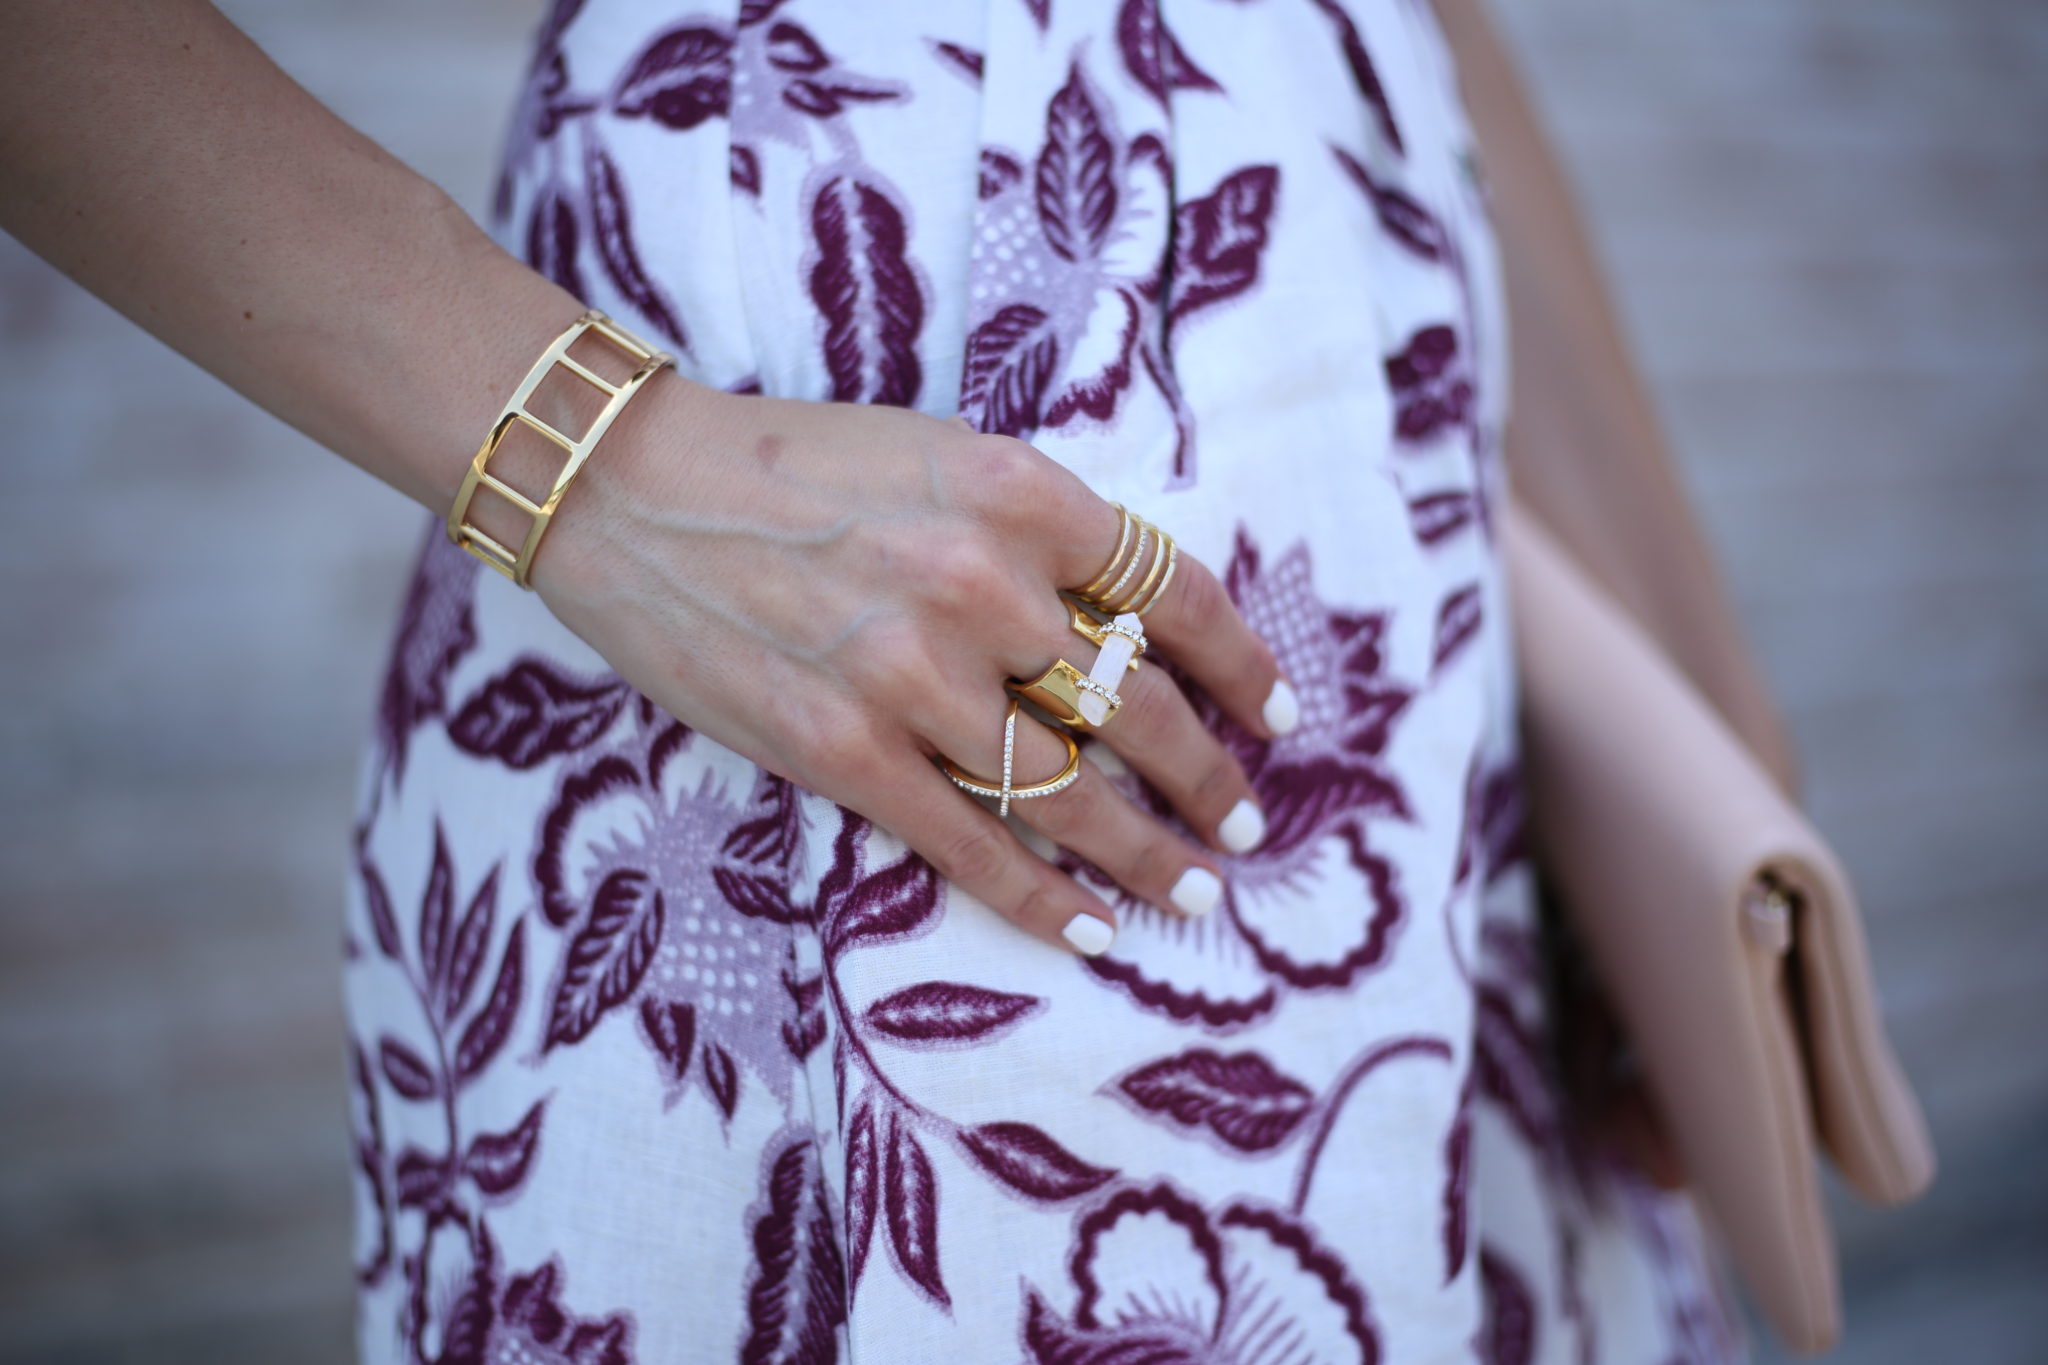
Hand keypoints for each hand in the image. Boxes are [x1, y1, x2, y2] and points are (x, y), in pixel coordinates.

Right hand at [524, 375, 1297, 955]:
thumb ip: (1041, 533)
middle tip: (1243, 825)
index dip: (1246, 668)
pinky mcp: (840, 750)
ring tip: (1193, 892)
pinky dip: (1043, 900)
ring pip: (1066, 791)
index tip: (1279, 718)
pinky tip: (1094, 932)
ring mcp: (909, 674)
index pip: (1176, 593)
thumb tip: (1138, 630)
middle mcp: (980, 581)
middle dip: (1208, 781)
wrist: (634, 490)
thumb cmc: (795, 465)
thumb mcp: (943, 456)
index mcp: (1018, 490)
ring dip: (1146, 857)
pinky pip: (969, 845)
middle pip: (1139, 709)